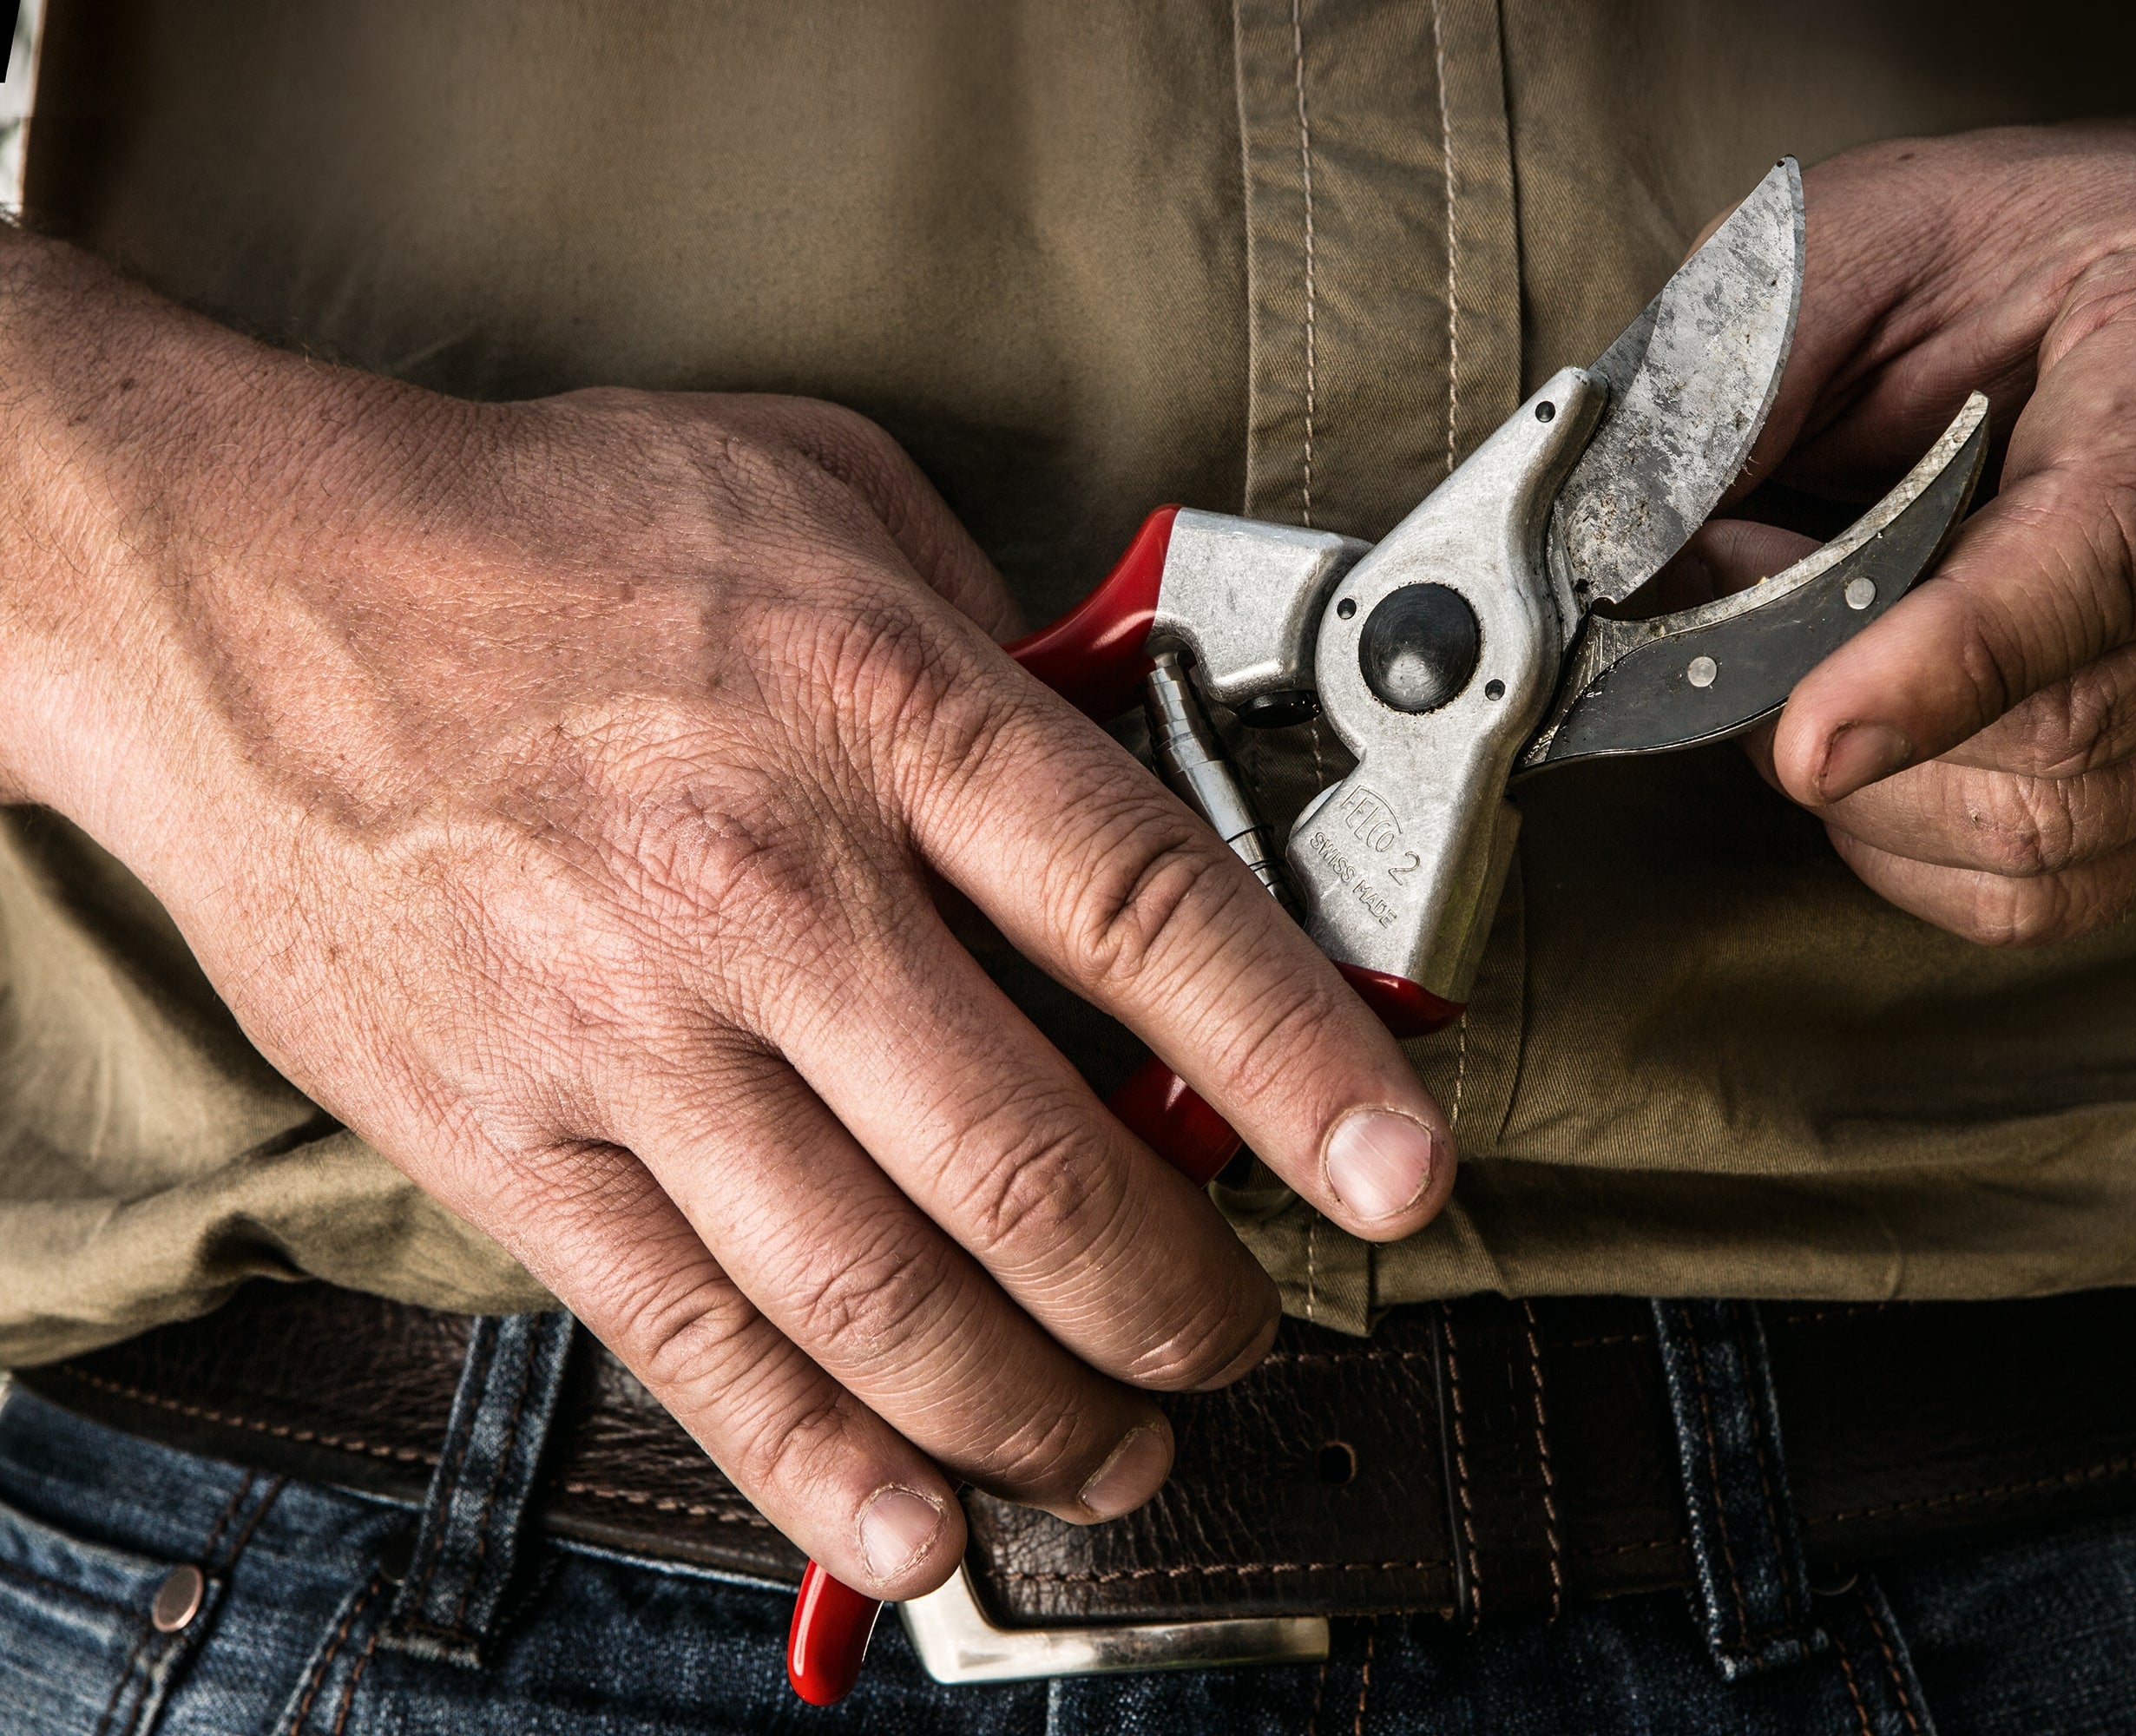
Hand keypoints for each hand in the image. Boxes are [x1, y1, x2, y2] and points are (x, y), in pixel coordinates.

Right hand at [0, 240, 1454, 1598]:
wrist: (244, 590)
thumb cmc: (546, 537)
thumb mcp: (823, 497)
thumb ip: (1001, 632)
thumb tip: (1145, 758)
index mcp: (873, 706)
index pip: (1145, 910)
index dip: (1301, 1061)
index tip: (1399, 1172)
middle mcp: (762, 885)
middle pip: (1032, 1162)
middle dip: (1180, 1292)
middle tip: (1243, 1328)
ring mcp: (628, 1032)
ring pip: (882, 1296)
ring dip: (1036, 1410)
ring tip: (1120, 1445)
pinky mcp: (509, 1139)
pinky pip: (691, 1341)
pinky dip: (817, 1462)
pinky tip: (915, 1522)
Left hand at [1696, 132, 2135, 944]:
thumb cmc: (1994, 261)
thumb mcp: (1847, 248)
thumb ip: (1742, 390)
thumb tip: (1618, 565)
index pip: (2125, 538)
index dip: (1957, 656)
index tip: (1806, 736)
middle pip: (2084, 725)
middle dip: (1860, 708)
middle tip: (1751, 594)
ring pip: (2064, 832)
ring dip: (1877, 787)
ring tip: (1812, 656)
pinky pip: (2062, 890)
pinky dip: (1920, 850)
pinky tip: (1875, 747)